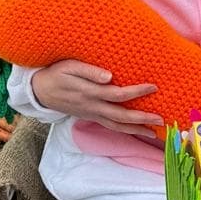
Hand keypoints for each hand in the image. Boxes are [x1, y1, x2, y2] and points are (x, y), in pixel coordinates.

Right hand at [30, 61, 161, 134]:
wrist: (40, 91)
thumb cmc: (56, 73)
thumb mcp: (69, 67)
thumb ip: (89, 71)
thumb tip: (110, 76)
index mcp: (89, 92)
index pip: (118, 94)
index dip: (136, 92)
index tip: (153, 86)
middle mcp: (92, 107)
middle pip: (121, 116)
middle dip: (142, 118)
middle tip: (161, 118)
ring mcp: (91, 114)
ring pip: (116, 126)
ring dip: (136, 130)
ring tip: (154, 132)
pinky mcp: (90, 117)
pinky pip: (110, 126)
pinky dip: (124, 130)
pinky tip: (136, 130)